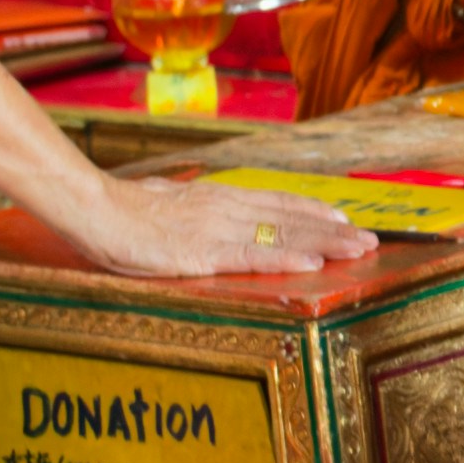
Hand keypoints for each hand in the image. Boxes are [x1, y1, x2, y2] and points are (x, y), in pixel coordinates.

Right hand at [58, 168, 379, 280]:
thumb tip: (206, 214)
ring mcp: (216, 228)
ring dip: (325, 243)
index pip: (276, 201)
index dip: (313, 211)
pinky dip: (287, 259)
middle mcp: (225, 207)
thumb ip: (195, 210)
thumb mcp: (168, 204)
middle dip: (334, 230)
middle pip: (290, 216)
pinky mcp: (201, 253)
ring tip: (359, 250)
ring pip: (282, 233)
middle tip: (371, 240)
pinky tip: (312, 264)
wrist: (92, 208)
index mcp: (217, 197)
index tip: (343, 220)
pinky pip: (253, 257)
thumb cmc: (122, 210)